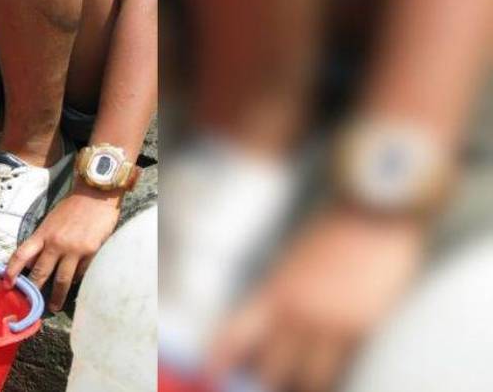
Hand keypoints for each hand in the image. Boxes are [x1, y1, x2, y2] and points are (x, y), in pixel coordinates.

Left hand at [2, 187, 121, 311]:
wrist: (95, 194)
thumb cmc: (72, 207)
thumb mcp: (50, 222)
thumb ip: (42, 242)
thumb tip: (33, 264)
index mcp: (42, 234)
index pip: (21, 255)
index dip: (11, 271)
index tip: (6, 284)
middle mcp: (55, 243)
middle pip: (41, 273)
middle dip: (35, 290)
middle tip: (33, 304)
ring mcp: (74, 249)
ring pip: (62, 280)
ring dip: (57, 296)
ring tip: (55, 306)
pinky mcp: (91, 252)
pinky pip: (81, 273)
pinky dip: (77, 279)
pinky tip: (76, 283)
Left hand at [207, 207, 422, 391]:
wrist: (375, 213)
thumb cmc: (335, 232)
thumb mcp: (293, 262)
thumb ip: (281, 295)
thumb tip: (272, 326)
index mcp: (272, 292)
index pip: (234, 336)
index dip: (219, 360)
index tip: (211, 376)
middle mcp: (295, 312)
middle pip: (269, 367)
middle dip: (265, 380)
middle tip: (266, 382)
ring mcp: (328, 323)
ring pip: (307, 378)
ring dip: (301, 384)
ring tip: (300, 385)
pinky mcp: (361, 328)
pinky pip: (339, 367)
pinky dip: (330, 378)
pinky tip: (328, 382)